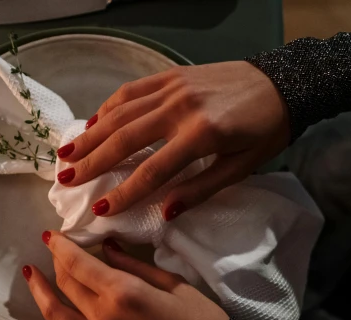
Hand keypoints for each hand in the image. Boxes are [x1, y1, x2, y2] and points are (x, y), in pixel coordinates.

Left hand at [0, 232, 229, 319]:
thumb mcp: (175, 286)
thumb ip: (135, 266)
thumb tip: (107, 246)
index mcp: (124, 292)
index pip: (79, 262)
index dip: (62, 246)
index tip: (54, 234)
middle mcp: (103, 317)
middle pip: (67, 283)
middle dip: (56, 261)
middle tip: (52, 247)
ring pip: (56, 314)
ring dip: (39, 291)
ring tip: (30, 274)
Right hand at [56, 61, 289, 219]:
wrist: (284, 83)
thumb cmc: (267, 131)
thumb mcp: (242, 168)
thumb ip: (202, 189)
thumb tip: (164, 212)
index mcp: (200, 136)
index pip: (152, 172)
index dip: (123, 193)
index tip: (99, 209)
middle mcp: (179, 108)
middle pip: (125, 139)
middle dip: (92, 162)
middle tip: (66, 180)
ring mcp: (173, 87)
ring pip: (121, 112)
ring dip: (91, 134)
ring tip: (67, 154)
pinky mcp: (172, 74)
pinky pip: (132, 90)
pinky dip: (109, 106)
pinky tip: (94, 122)